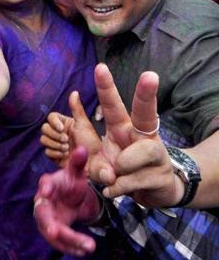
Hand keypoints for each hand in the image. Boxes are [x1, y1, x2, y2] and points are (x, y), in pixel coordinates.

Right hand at [34, 147, 100, 255]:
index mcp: (48, 184)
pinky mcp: (53, 230)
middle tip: (55, 232)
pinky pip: (59, 241)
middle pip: (43, 214)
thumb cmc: (70, 183)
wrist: (70, 198)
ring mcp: (46, 218)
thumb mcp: (77, 173)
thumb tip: (82, 148)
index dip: (45, 188)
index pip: (44, 184)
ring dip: (67, 241)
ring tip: (87, 246)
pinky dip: (71, 247)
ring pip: (52, 232)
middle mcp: (43, 202)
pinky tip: (84, 251)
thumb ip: (78, 163)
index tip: (45, 192)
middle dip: (49, 224)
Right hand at [40, 91, 101, 167]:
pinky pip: (47, 152)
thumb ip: (77, 109)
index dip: (54, 122)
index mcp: (65, 124)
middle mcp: (58, 133)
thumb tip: (74, 92)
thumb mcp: (84, 124)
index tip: (62, 128)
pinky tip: (65, 156)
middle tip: (66, 140)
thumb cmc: (91, 142)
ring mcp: (55, 144)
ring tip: (67, 149)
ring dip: (56, 144)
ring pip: (44, 140)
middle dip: (55, 135)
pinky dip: (56, 153)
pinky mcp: (54, 156)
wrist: (94, 163)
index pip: (51, 117)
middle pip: (44, 128)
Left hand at [87, 63, 181, 207]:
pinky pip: (132, 181)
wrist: (152, 191)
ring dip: (118, 169)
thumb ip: (98, 169)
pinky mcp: (161, 175)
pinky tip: (116, 188)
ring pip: (134, 156)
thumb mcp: (100, 166)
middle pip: (146, 113)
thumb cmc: (123, 171)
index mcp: (124, 128)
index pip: (114, 106)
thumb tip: (110, 176)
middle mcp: (143, 136)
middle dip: (146, 94)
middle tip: (150, 75)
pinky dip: (119, 188)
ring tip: (115, 176)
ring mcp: (156, 154)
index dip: (106, 88)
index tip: (99, 67)